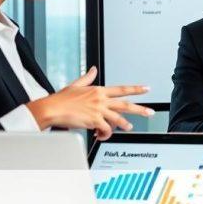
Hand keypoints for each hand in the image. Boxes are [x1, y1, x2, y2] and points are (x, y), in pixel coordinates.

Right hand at [26, 66, 153, 139]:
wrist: (52, 108)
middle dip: (140, 109)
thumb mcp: (76, 84)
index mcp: (98, 90)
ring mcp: (98, 110)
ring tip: (129, 127)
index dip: (136, 89)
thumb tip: (94, 69)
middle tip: (151, 112)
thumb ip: (87, 77)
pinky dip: (106, 134)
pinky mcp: (94, 120)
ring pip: (119, 119)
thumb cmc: (61, 99)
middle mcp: (100, 99)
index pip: (122, 89)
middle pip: (125, 104)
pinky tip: (102, 135)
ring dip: (125, 125)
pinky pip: (106, 129)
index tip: (147, 88)